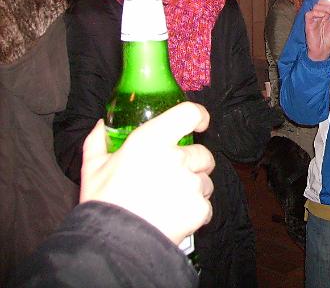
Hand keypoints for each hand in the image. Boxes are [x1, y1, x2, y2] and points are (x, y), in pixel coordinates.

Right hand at [80, 102, 215, 244]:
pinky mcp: (199, 208)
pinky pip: (206, 205)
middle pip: (202, 153)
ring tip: (170, 201)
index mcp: (152, 140)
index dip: (199, 116)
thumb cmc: (103, 203)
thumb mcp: (93, 168)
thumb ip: (98, 141)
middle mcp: (176, 158)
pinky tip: (175, 217)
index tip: (199, 123)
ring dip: (194, 187)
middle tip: (172, 177)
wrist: (114, 244)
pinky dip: (195, 211)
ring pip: (205, 180)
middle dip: (193, 163)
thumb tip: (102, 125)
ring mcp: (191, 183)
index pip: (189, 114)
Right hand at [305, 0, 329, 60]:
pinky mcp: (308, 23)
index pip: (329, 4)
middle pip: (322, 3)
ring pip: (316, 6)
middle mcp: (320, 15)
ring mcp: (314, 19)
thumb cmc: (328, 40)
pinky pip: (309, 14)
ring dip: (326, 7)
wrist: (322, 51)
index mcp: (327, 15)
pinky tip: (323, 15)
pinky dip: (316, 13)